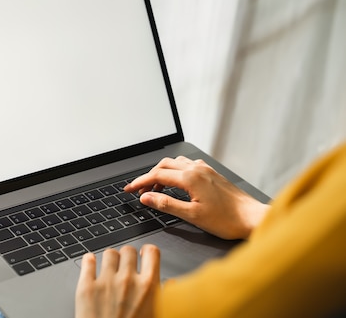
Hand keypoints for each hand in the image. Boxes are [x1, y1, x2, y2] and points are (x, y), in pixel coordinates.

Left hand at [75, 245, 159, 317]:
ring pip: (109, 253)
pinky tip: (91, 264)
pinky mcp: (86, 287)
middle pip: (128, 250)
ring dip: (110, 260)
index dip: (148, 252)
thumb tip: (171, 284)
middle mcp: (128, 280)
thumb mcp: (158, 315)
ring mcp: (105, 282)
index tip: (145, 254)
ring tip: (109, 268)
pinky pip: (87, 261)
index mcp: (149, 287)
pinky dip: (89, 261)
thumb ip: (166, 297)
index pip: (151, 252)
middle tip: (126, 265)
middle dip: (128, 257)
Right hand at [124, 156, 268, 239]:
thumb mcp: (192, 215)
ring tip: (156, 188)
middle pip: (164, 165)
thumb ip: (166, 204)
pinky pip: (188, 165)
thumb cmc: (227, 219)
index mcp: (190, 178)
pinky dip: (176, 171)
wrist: (253, 218)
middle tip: (140, 190)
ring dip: (162, 173)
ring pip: (176, 163)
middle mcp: (197, 169)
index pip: (157, 175)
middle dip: (149, 176)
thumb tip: (146, 197)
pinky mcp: (212, 174)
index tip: (129, 189)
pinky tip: (178, 182)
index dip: (140, 182)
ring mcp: (206, 170)